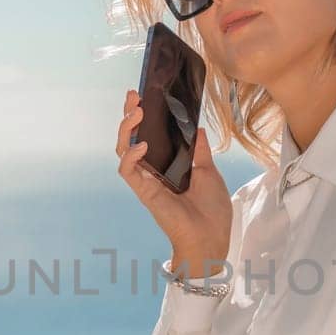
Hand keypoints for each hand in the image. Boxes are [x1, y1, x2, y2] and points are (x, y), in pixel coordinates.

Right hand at [115, 87, 232, 273]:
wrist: (211, 238)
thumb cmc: (212, 211)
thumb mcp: (208, 171)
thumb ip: (199, 150)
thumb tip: (196, 128)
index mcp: (167, 166)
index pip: (148, 136)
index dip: (143, 117)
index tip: (143, 96)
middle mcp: (152, 172)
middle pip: (131, 139)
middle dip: (128, 116)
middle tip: (132, 96)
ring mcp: (146, 181)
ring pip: (123, 151)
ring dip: (126, 130)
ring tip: (136, 112)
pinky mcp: (144, 192)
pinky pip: (128, 171)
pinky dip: (131, 156)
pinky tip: (142, 145)